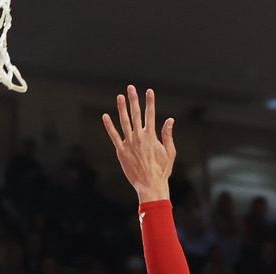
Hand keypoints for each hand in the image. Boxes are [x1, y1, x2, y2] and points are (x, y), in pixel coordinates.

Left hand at [102, 85, 175, 202]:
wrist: (150, 185)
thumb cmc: (162, 170)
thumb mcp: (170, 152)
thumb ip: (167, 135)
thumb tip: (170, 120)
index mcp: (151, 136)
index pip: (150, 115)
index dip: (150, 102)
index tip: (149, 91)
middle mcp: (139, 137)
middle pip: (136, 114)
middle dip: (134, 100)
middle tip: (130, 88)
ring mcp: (129, 143)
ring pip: (124, 122)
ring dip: (121, 108)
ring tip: (119, 97)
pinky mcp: (121, 151)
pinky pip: (113, 136)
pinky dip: (109, 126)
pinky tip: (105, 116)